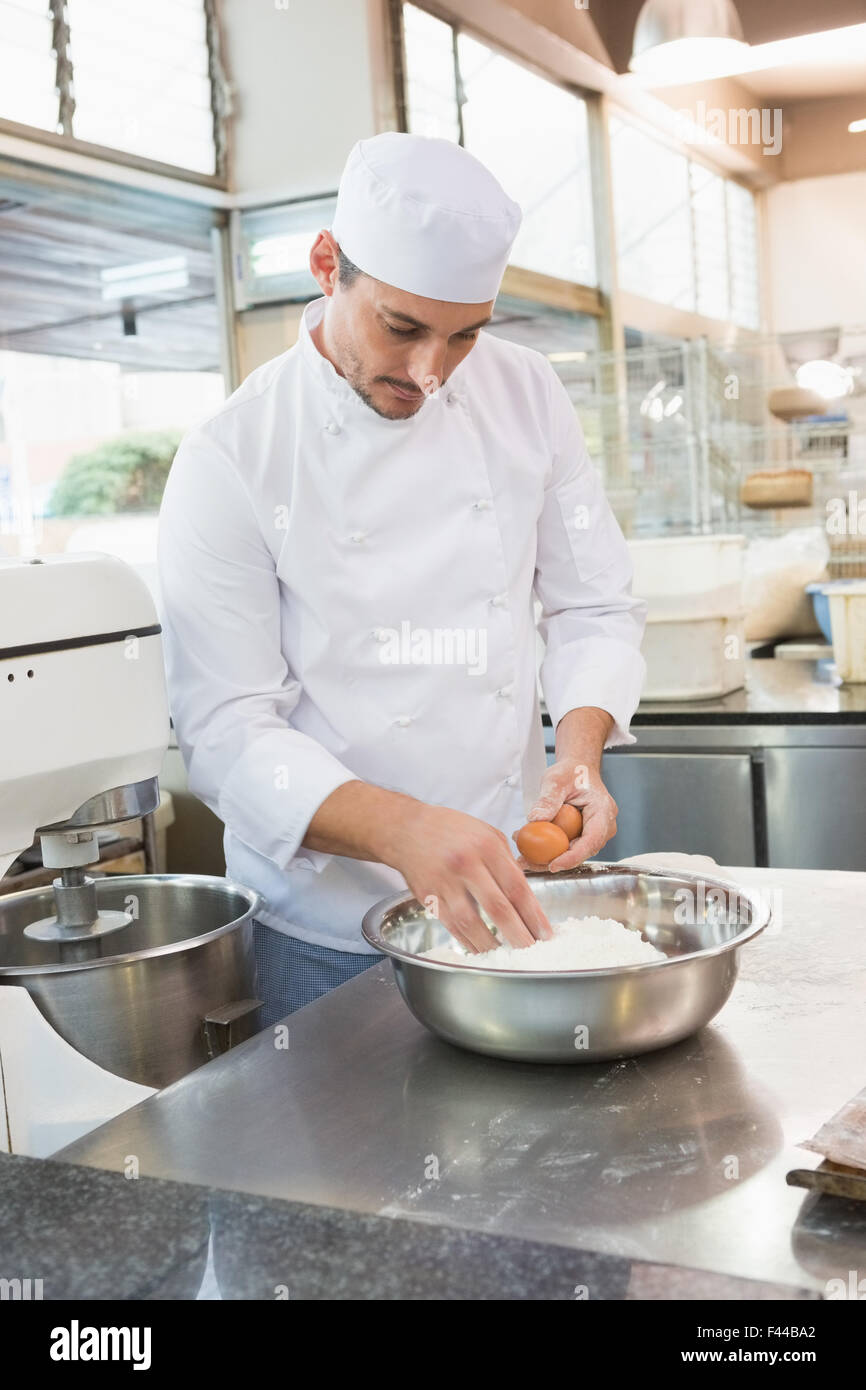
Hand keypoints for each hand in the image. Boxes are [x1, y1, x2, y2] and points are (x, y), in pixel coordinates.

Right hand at [384, 802, 552, 953]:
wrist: (405, 828)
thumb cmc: (450, 829)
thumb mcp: (486, 832)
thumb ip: (507, 861)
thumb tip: (525, 894)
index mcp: (486, 847)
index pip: (517, 887)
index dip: (534, 915)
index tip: (546, 934)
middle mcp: (466, 864)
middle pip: (498, 908)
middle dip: (518, 935)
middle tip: (532, 952)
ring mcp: (444, 882)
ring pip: (471, 923)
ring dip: (491, 944)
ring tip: (507, 956)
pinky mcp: (427, 896)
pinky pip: (451, 925)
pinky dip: (468, 940)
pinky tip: (480, 948)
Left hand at [513, 757, 617, 871]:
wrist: (578, 770)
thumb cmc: (572, 772)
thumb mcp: (556, 780)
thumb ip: (547, 799)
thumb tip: (536, 819)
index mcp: (603, 811)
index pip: (591, 840)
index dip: (573, 857)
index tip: (553, 865)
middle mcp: (603, 826)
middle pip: (581, 852)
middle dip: (554, 861)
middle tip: (527, 861)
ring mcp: (593, 832)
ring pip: (572, 853)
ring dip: (547, 856)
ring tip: (522, 854)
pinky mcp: (582, 836)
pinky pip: (566, 847)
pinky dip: (549, 850)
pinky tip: (529, 848)